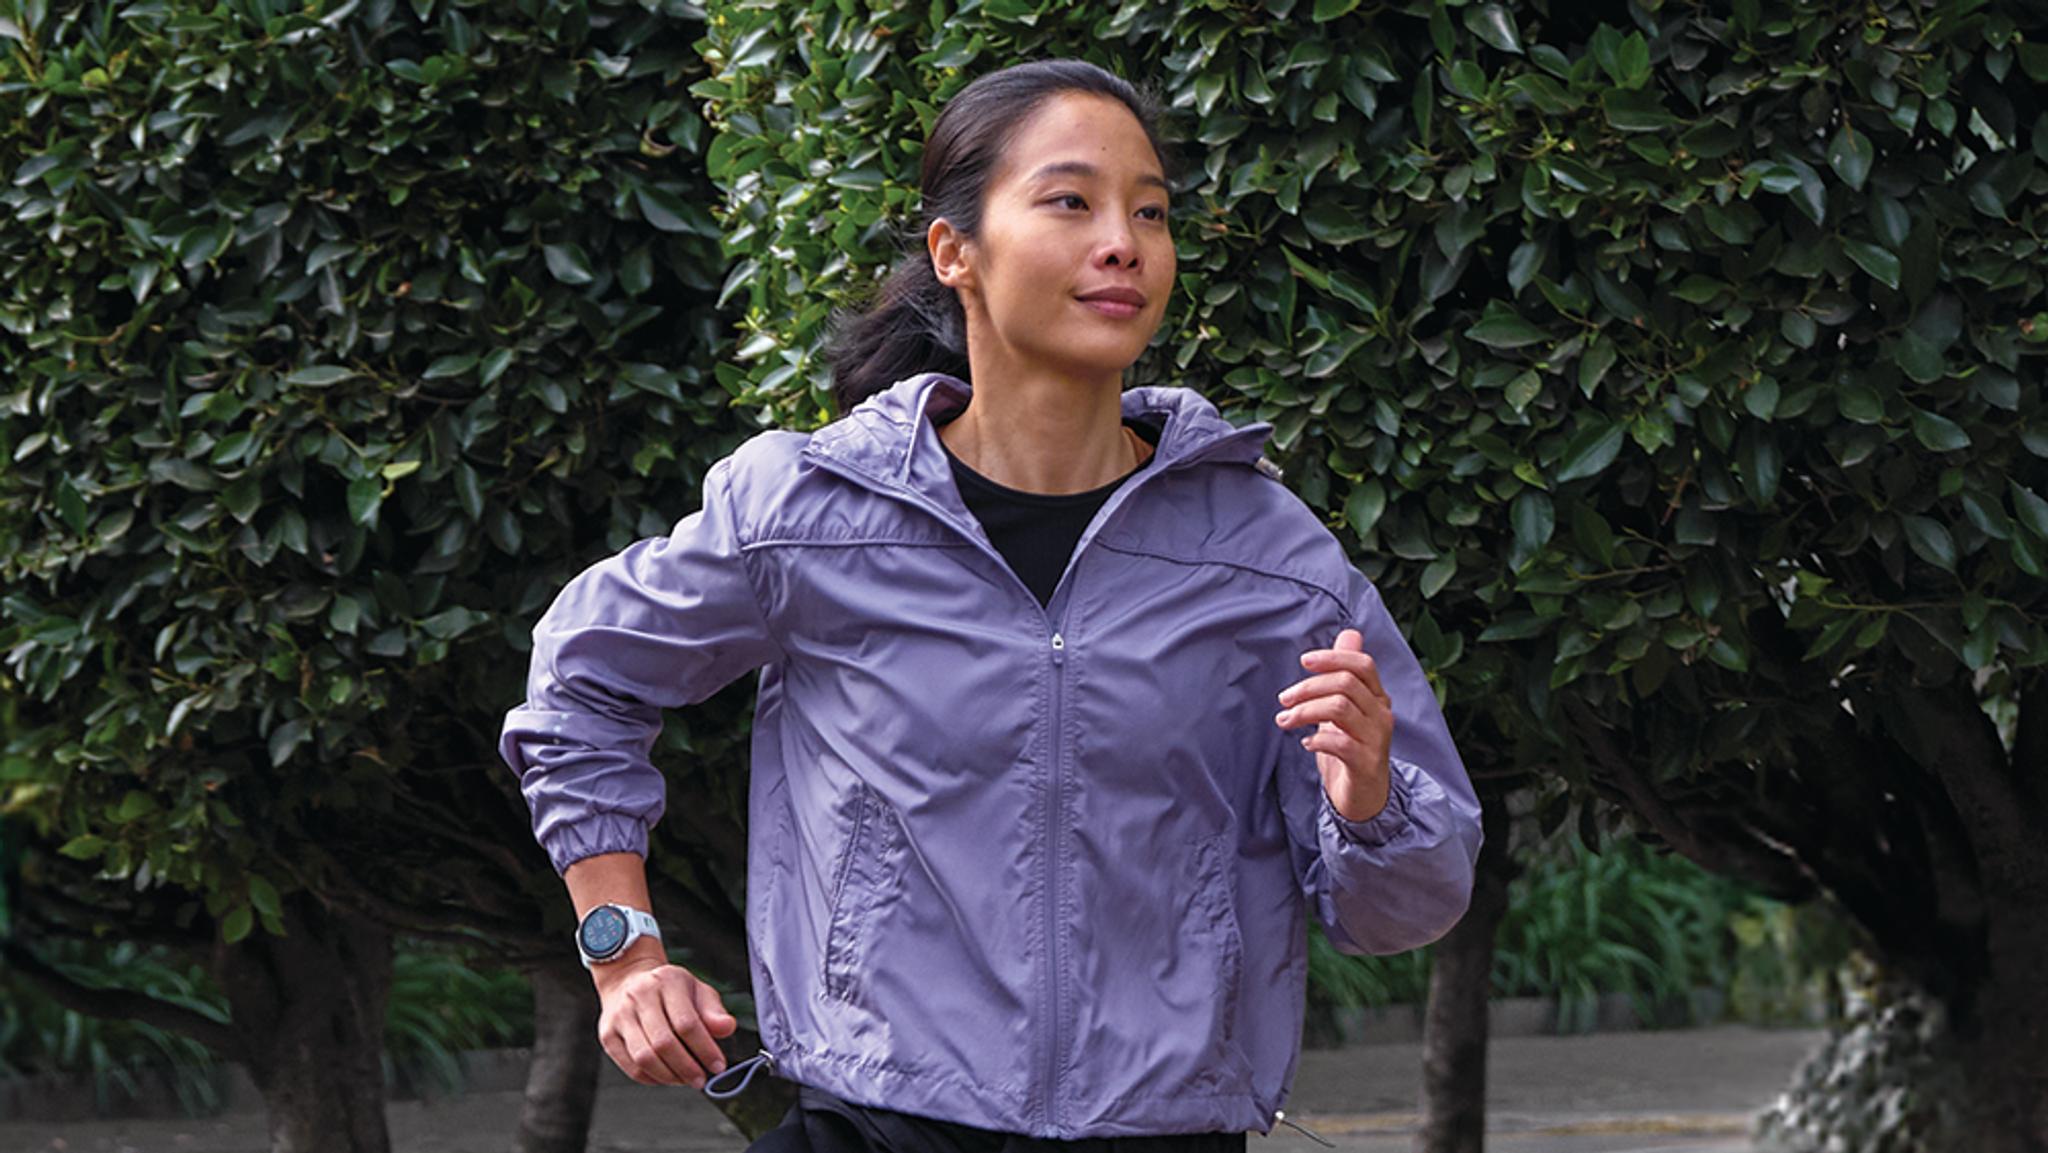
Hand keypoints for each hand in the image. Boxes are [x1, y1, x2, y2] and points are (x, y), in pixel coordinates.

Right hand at [593, 954, 736, 1087]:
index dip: (705, 1049)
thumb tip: (727, 1028)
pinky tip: (667, 1077)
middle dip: (687, 1068)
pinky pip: (631, 1067)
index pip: (686, 1023)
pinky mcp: (608, 1035)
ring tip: (686, 1080)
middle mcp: (639, 996)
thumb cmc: (670, 990)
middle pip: (664, 1043)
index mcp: (666, 981)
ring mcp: (620, 1016)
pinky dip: (652, 1079)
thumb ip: (714, 1011)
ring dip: (670, 1076)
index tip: (718, 1065)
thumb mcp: (697, 991)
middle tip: (701, 1079)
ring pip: (645, 1058)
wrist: (629, 980)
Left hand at [1274, 627, 1394, 822]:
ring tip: (1285, 721)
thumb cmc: (1351, 747)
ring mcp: (1376, 740)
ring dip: (1305, 711)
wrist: (1365, 796)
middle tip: (1283, 700)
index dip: (1332, 658)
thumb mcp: (1347, 707)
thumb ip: (1346, 673)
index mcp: (1377, 697)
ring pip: (1340, 709)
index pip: (1362, 665)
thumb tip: (1350, 634)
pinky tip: (1306, 743)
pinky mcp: (1367, 764)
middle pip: (1346, 684)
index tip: (1303, 661)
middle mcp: (1381, 714)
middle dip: (1308, 687)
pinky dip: (1318, 740)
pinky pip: (1340, 744)